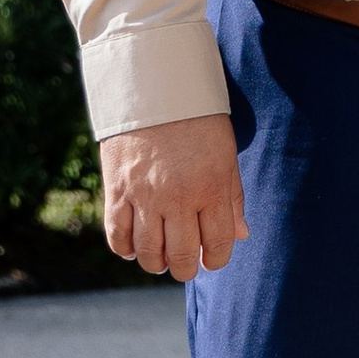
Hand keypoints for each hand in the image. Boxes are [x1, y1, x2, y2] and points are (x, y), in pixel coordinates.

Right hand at [100, 117, 247, 279]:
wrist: (155, 89)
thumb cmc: (198, 121)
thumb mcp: (225, 155)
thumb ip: (231, 198)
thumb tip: (240, 236)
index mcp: (211, 188)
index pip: (218, 244)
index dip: (216, 260)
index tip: (212, 259)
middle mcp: (178, 198)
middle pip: (183, 256)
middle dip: (187, 268)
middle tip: (185, 264)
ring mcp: (145, 196)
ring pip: (149, 253)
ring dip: (156, 264)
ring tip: (161, 259)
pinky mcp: (117, 190)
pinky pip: (117, 236)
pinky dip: (126, 249)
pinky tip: (134, 247)